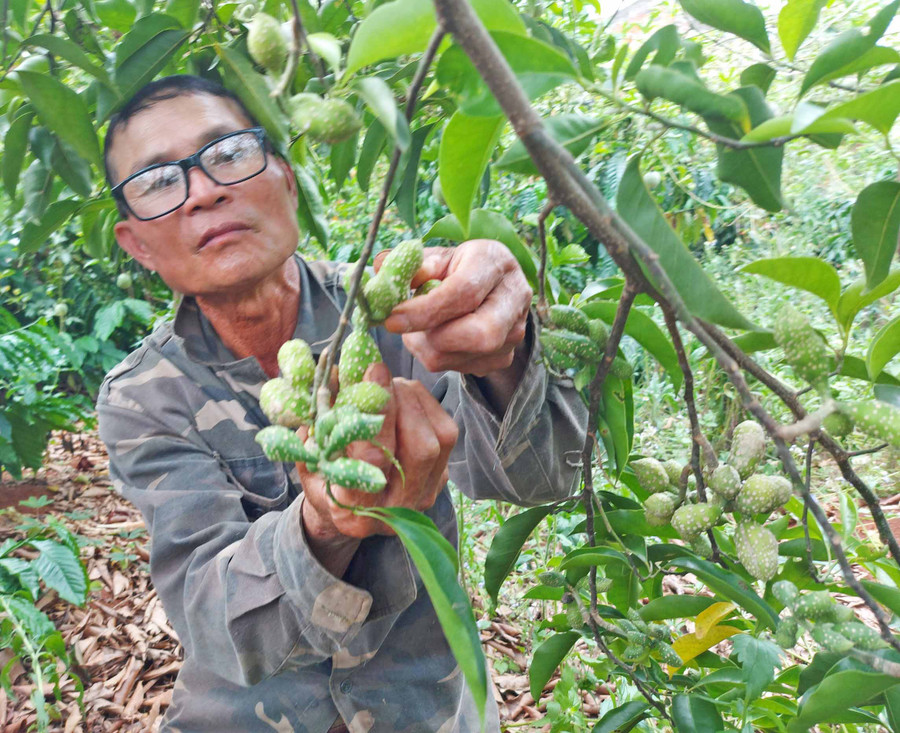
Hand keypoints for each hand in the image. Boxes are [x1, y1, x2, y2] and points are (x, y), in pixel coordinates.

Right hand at [299, 363, 458, 540]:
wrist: (347, 506)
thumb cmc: (322, 476)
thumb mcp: (310, 452)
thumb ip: (322, 420)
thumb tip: (340, 373)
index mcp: (354, 510)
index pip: (375, 458)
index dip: (378, 412)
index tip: (373, 371)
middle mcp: (395, 509)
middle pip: (420, 448)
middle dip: (403, 402)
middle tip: (381, 372)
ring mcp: (424, 494)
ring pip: (440, 439)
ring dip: (415, 400)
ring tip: (389, 384)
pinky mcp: (440, 477)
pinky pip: (446, 433)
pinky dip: (426, 404)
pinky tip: (404, 396)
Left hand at [376, 239, 530, 376]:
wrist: (491, 285)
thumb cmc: (459, 268)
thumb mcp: (437, 258)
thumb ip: (411, 264)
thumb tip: (382, 267)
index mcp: (495, 262)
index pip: (463, 293)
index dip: (425, 310)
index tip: (392, 318)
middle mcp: (514, 297)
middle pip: (478, 334)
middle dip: (433, 337)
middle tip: (404, 328)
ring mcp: (514, 331)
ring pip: (465, 357)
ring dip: (428, 348)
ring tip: (417, 329)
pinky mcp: (505, 356)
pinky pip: (463, 369)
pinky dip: (439, 357)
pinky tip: (435, 338)